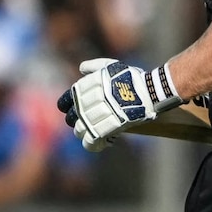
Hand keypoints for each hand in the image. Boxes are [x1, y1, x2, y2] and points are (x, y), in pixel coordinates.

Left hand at [56, 58, 184, 151]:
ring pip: (79, 131)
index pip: (64, 103)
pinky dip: (94, 144)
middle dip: (79, 121)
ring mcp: (92, 117)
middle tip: (92, 121)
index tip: (79, 109)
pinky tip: (104, 142)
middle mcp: (84, 103)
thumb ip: (94, 66)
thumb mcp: (112, 66)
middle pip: (72, 119)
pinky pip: (90, 142)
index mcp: (83, 88)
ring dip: (88, 132)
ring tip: (99, 131)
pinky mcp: (103, 130)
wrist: (148, 91)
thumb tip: (81, 68)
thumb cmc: (131, 78)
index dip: (70, 107)